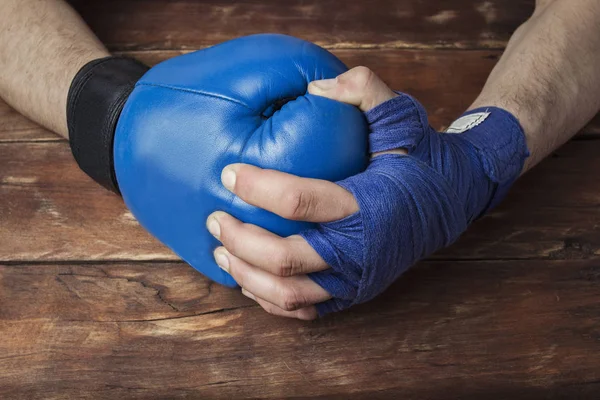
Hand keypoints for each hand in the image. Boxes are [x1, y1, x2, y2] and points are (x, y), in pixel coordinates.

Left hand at [206, 67, 527, 318]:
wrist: (456, 199)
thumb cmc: (422, 156)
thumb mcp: (400, 113)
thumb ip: (361, 90)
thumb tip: (311, 90)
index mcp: (369, 205)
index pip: (300, 202)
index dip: (257, 188)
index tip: (228, 173)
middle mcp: (362, 250)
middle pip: (285, 261)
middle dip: (241, 240)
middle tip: (214, 218)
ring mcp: (359, 278)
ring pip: (290, 295)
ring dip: (248, 275)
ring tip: (222, 250)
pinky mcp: (357, 292)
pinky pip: (305, 310)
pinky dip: (271, 301)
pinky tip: (249, 279)